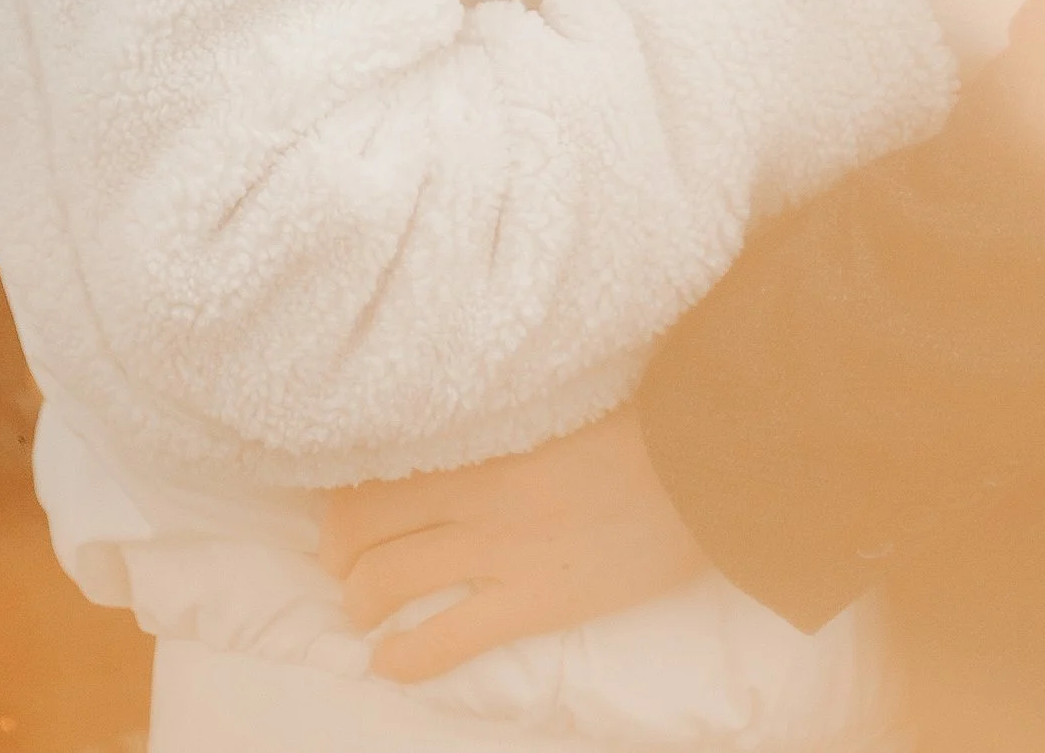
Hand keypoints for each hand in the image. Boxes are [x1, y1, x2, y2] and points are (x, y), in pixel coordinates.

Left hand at [317, 405, 708, 683]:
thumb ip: (512, 393)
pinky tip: (389, 663)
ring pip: (386, 582)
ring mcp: (500, 550)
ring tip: (360, 610)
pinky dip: (404, 657)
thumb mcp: (564, 384)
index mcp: (481, 430)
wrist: (707, 454)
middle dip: (337, 549)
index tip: (338, 493)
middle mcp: (474, 490)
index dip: (344, 483)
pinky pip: (446, 639)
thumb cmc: (647, 404)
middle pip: (362, 524)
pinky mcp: (535, 600)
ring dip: (358, 601)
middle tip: (338, 558)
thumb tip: (486, 382)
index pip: (379, 458)